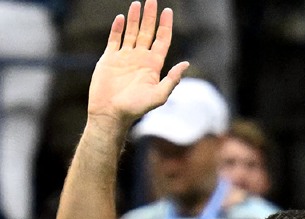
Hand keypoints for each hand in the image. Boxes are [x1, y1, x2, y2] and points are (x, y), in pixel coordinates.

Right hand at [87, 0, 188, 126]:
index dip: (165, 26)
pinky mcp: (109, 59)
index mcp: (153, 65)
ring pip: (130, 33)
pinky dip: (117, 28)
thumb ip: (172, 80)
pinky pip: (114, 40)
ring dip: (134, 18)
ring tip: (137, 4)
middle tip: (152, 0)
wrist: (111, 113)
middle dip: (150, 17)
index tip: (167, 11)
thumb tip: (186, 64)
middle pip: (147, 32)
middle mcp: (140, 58)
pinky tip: (120, 17)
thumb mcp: (159, 95)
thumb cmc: (136, 108)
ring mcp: (124, 57)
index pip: (162, 40)